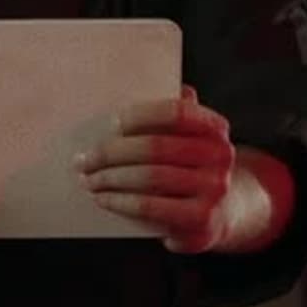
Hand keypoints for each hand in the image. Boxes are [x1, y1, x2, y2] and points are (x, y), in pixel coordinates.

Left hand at [75, 87, 235, 252]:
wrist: (223, 210)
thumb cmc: (189, 166)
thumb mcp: (184, 137)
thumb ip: (165, 115)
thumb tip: (133, 86)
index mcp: (214, 127)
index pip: (176, 112)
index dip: (140, 115)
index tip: (112, 123)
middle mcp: (221, 156)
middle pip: (155, 147)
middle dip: (110, 153)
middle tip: (83, 159)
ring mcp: (215, 189)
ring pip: (149, 177)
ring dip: (109, 178)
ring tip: (88, 179)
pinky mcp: (202, 220)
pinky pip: (150, 207)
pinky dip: (120, 202)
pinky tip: (103, 198)